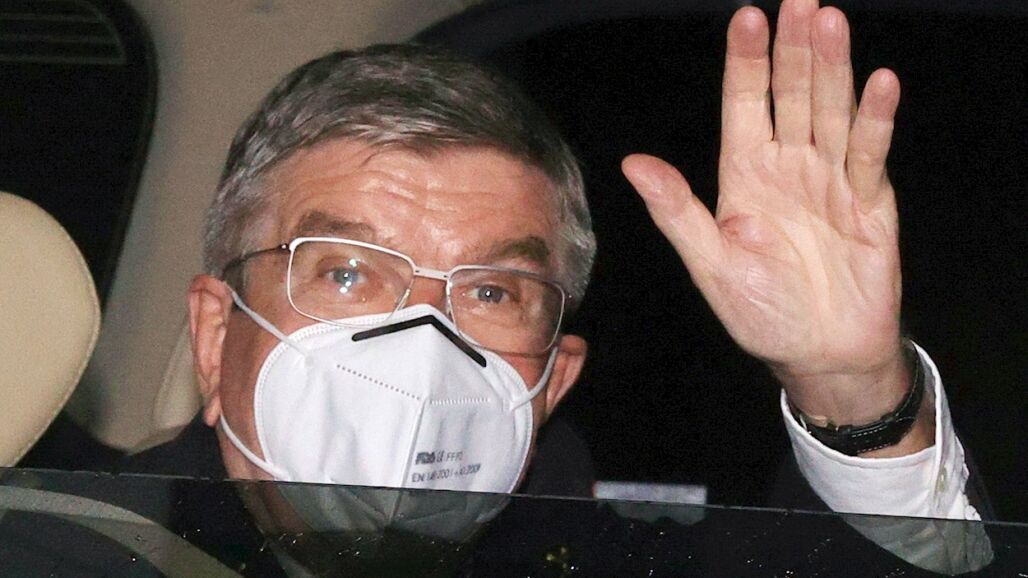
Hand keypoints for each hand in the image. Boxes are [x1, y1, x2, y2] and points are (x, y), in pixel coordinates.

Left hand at [623, 0, 918, 432]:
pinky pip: (870, 154)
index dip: (746, 63)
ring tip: (830, 23)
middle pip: (791, 95)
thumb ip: (677, 211)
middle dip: (793, 50)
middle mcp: (788, 166)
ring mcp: (831, 178)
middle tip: (799, 2)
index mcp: (744, 174)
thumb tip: (633, 163)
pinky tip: (880, 84)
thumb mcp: (710, 263)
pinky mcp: (870, 200)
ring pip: (831, 112)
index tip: (747, 17)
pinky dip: (875, 120)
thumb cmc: (760, 311)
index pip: (744, 105)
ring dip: (832, 69)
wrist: (818, 352)